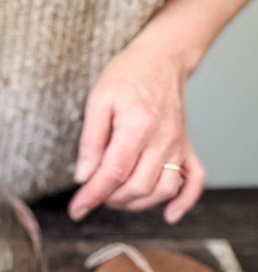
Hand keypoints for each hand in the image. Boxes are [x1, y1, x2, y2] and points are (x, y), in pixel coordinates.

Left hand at [69, 36, 205, 223]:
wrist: (162, 57)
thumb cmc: (127, 74)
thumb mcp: (98, 101)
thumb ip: (90, 141)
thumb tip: (83, 176)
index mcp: (137, 125)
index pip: (113, 172)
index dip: (92, 195)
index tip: (77, 209)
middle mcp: (163, 138)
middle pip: (138, 187)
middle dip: (110, 199)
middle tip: (92, 194)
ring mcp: (179, 144)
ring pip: (162, 190)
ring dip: (137, 203)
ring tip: (115, 197)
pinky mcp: (188, 146)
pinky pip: (194, 180)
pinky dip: (184, 202)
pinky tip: (168, 214)